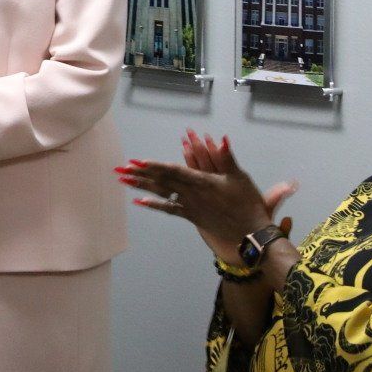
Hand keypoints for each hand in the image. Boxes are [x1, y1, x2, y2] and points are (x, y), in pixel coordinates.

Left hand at [119, 131, 289, 261]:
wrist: (250, 233)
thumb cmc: (247, 203)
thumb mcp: (240, 177)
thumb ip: (227, 157)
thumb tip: (222, 138)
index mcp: (203, 182)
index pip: (173, 171)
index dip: (155, 166)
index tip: (138, 162)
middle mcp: (192, 194)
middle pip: (162, 182)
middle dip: (141, 174)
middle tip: (121, 169)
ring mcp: (190, 206)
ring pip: (162, 194)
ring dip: (142, 186)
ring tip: (124, 180)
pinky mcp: (191, 216)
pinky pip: (170, 210)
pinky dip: (154, 205)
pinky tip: (139, 202)